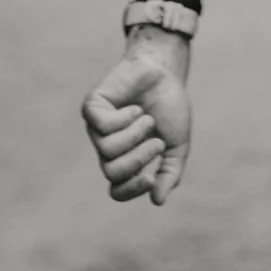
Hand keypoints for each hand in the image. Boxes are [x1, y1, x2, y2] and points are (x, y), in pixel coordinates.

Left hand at [82, 27, 191, 204]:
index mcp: (127, 159)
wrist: (164, 70)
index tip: (152, 177)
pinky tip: (134, 108)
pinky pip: (101, 125)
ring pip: (106, 150)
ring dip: (134, 135)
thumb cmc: (169, 107)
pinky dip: (123, 119)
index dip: (132, 189)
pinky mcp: (93, 107)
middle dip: (138, 159)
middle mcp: (108, 146)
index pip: (118, 190)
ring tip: (147, 118)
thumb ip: (170, 172)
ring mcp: (98, 127)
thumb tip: (157, 201)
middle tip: (157, 142)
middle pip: (112, 172)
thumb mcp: (177, 144)